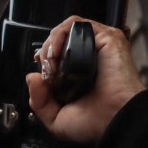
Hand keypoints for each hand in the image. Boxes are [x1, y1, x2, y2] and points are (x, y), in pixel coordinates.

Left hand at [25, 16, 143, 143]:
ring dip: (50, 44)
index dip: (44, 62)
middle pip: (59, 41)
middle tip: (46, 72)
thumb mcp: (56, 119)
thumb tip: (32, 77)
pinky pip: (76, 25)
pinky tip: (55, 54)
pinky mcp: (106, 38)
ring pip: (66, 30)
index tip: (42, 78)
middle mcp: (89, 59)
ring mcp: (97, 46)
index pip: (57, 57)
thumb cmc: (94, 123)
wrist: (116, 120)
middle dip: (45, 54)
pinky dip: (59, 35)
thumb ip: (39, 100)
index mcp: (79, 75)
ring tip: (49, 63)